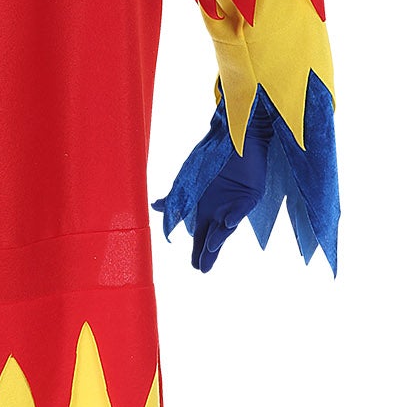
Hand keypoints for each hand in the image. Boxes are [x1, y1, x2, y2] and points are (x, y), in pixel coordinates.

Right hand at [190, 104, 272, 270]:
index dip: (198, 251)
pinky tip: (226, 222)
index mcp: (207, 210)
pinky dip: (234, 215)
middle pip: (214, 236)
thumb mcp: (189, 180)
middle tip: (202, 269)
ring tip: (210, 248)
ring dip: (219, 236)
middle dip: (208, 252)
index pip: (201, 235)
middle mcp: (222, 210)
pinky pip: (242, 208)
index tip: (196, 267)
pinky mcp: (251, 195)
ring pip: (227, 225)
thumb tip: (154, 207)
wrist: (236, 137)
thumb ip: (174, 197)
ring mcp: (237, 204)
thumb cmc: (213, 158)